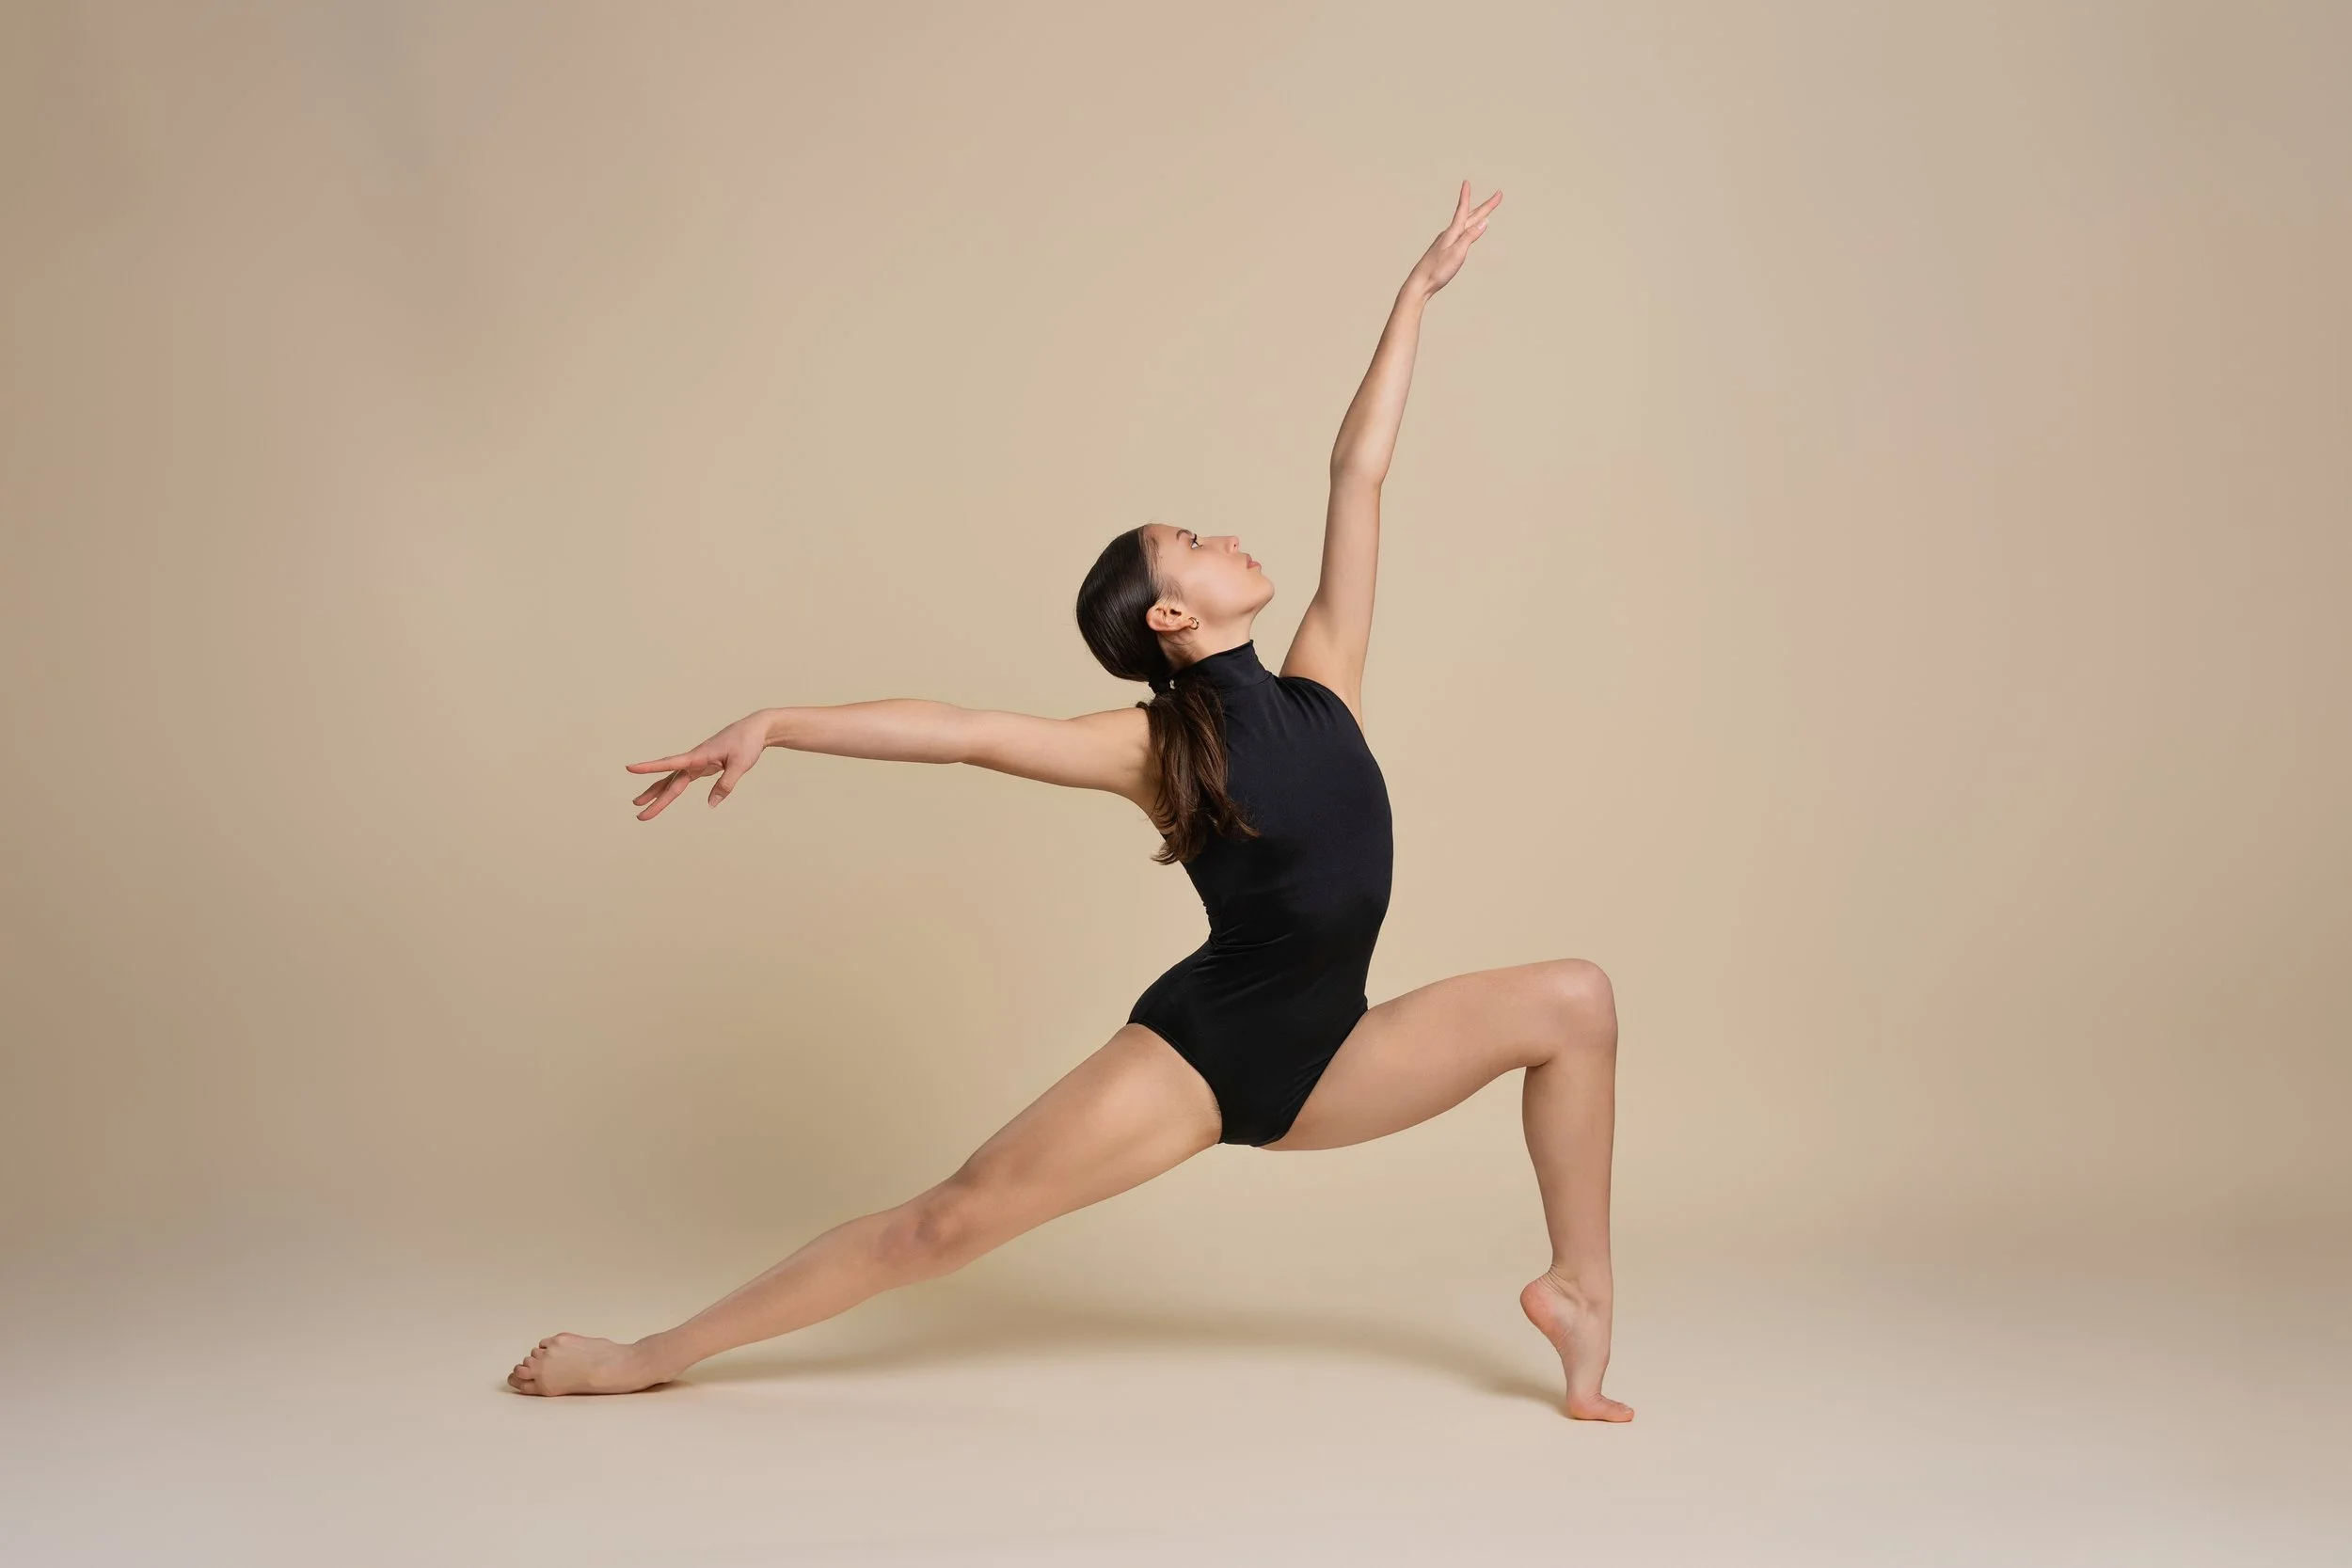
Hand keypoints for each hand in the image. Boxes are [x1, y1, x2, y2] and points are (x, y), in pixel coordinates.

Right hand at [624, 710, 770, 817]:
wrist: (755, 730)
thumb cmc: (747, 743)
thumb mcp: (740, 765)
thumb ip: (725, 784)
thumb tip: (711, 804)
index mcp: (699, 756)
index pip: (670, 763)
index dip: (650, 767)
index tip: (630, 768)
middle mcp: (694, 760)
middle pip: (670, 781)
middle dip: (654, 797)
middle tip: (639, 812)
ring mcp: (697, 763)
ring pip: (673, 780)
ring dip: (659, 793)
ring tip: (641, 804)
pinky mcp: (703, 765)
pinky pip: (683, 778)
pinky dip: (674, 787)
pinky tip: (667, 795)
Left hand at [1406, 179, 1501, 296]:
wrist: (1420, 283)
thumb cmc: (1437, 270)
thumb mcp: (1457, 253)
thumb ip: (1470, 236)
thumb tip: (1485, 222)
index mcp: (1452, 233)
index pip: (1463, 210)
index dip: (1466, 196)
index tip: (1467, 182)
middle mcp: (1449, 234)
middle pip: (1470, 216)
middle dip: (1486, 206)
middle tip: (1498, 195)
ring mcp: (1446, 241)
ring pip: (1466, 224)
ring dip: (1477, 215)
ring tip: (1486, 210)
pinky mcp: (1445, 249)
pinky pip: (1461, 233)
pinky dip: (1469, 227)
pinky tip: (1467, 230)